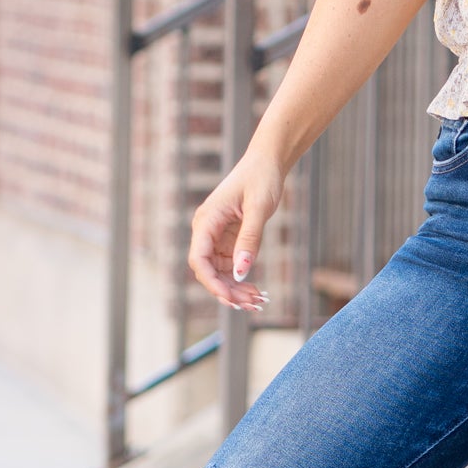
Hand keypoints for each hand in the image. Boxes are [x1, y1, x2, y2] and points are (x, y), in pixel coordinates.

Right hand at [187, 152, 284, 310]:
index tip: (230, 299)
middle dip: (226, 290)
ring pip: (219, 271)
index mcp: (207, 220)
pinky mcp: (228, 238)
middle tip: (251, 305)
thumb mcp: (258, 209)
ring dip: (234, 289)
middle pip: (208, 270)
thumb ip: (249, 240)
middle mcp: (207, 229)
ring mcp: (216, 235)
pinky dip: (240, 279)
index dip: (211, 282)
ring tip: (257, 301)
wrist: (267, 162)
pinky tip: (255, 290)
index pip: (199, 259)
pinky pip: (230, 265)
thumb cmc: (261, 178)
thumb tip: (240, 272)